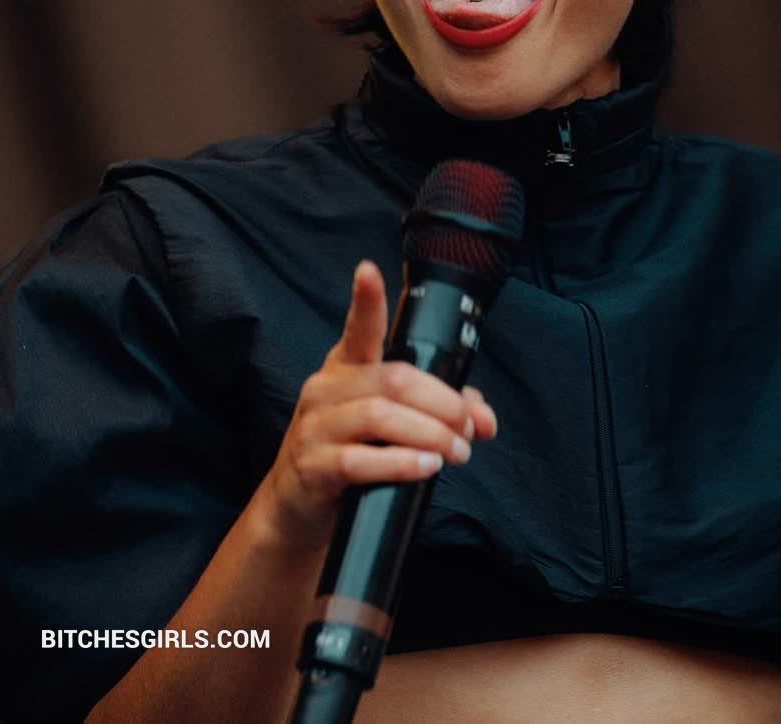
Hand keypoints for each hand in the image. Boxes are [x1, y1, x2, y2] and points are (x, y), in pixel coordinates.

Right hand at [257, 260, 496, 551]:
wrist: (296, 509)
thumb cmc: (349, 454)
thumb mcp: (389, 425)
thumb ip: (439, 411)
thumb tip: (484, 418)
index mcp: (346, 367)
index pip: (358, 328)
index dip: (365, 299)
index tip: (368, 270)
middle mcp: (326, 389)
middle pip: (395, 380)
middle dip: (442, 404)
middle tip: (467, 428)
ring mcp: (316, 426)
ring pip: (381, 416)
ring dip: (430, 434)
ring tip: (456, 452)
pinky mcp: (314, 466)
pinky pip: (362, 460)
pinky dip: (402, 463)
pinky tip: (424, 467)